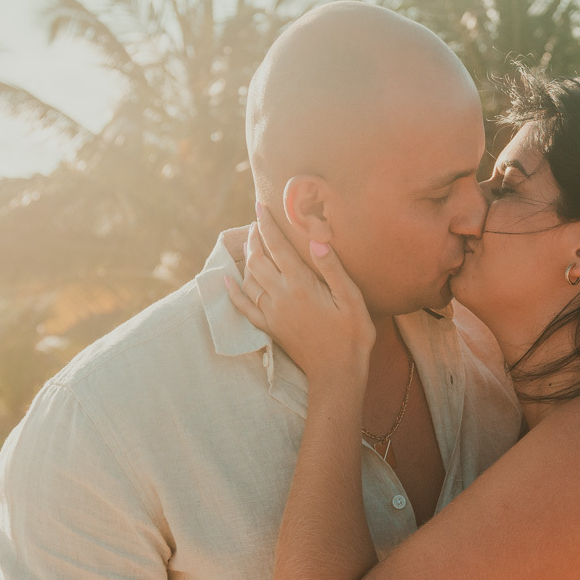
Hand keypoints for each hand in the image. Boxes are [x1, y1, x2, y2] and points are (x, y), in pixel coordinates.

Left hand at [225, 203, 374, 381]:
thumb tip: (316, 239)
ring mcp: (272, 314)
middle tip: (256, 222)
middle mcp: (281, 296)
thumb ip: (332, 268)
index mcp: (302, 285)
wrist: (338, 373)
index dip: (267, 225)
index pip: (278, 247)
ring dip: (247, 258)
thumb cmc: (352, 334)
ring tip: (251, 244)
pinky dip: (233, 292)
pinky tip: (227, 280)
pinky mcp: (270, 328)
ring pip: (248, 279)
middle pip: (257, 260)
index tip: (260, 206)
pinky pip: (244, 308)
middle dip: (254, 238)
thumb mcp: (351, 298)